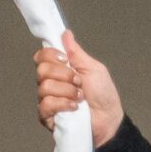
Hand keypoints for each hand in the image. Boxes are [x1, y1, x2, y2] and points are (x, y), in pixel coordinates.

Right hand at [35, 29, 122, 148]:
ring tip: (80, 97)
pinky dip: (62, 103)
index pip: (42, 56)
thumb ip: (76, 53)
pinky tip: (74, 108)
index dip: (51, 55)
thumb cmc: (103, 94)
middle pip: (41, 69)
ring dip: (67, 90)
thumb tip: (65, 33)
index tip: (66, 59)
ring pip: (44, 87)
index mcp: (59, 70)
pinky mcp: (47, 116)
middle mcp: (50, 83)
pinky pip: (46, 104)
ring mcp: (47, 100)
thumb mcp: (92, 68)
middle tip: (79, 82)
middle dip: (64, 74)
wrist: (109, 118)